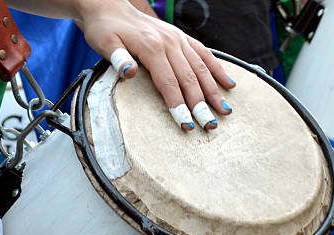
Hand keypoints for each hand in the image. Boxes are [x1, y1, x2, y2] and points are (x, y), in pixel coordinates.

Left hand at [79, 0, 235, 129]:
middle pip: (189, 78)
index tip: (187, 124)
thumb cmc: (105, 29)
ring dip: (214, 91)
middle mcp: (169, 42)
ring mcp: (178, 39)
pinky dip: (217, 69)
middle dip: (201, 104)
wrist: (109, 7)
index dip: (179, 105)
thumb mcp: (104, 43)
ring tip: (225, 110)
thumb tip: (129, 72)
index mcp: (151, 47)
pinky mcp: (182, 38)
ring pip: (201, 68)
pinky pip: (204, 54)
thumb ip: (118, 58)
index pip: (169, 82)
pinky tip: (229, 84)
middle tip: (210, 125)